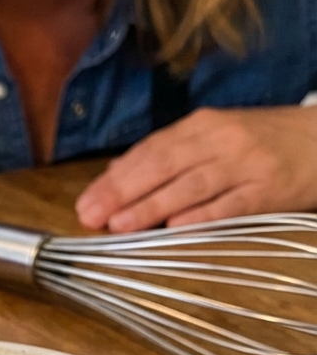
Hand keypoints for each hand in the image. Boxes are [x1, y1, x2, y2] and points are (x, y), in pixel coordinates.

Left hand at [75, 105, 316, 231]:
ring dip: (153, 206)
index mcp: (201, 125)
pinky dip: (202, 216)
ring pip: (191, 185)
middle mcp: (220, 141)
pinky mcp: (269, 190)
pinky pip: (231, 205)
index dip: (115, 177)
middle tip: (91, 216)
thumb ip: (166, 155)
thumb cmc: (261, 142)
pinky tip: (175, 229)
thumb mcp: (213, 138)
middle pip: (164, 166)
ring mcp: (246, 165)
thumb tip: (115, 173)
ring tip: (120, 225)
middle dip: (123, 192)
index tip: (86, 201)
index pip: (150, 151)